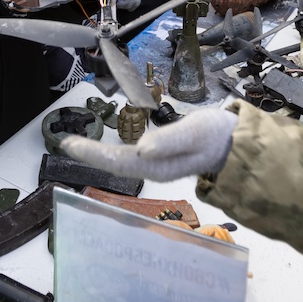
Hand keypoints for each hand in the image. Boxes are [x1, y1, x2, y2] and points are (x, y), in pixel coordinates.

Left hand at [60, 107, 238, 180]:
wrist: (237, 143)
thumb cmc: (217, 135)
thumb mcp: (196, 132)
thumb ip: (170, 141)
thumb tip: (141, 150)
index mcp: (159, 167)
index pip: (118, 162)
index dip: (92, 154)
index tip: (70, 145)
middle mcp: (154, 170)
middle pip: (115, 164)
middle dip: (90, 154)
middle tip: (66, 143)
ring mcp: (157, 166)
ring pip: (121, 162)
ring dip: (99, 154)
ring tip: (78, 145)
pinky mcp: (160, 159)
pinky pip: (130, 157)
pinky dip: (113, 150)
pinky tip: (107, 146)